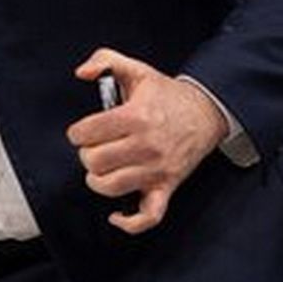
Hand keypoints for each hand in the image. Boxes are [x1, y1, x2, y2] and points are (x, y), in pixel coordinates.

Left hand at [65, 48, 227, 234]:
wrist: (205, 113)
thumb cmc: (166, 95)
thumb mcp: (137, 69)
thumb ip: (104, 60)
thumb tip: (81, 73)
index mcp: (136, 116)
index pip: (88, 132)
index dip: (77, 132)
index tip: (82, 132)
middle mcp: (146, 145)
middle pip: (95, 161)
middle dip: (87, 155)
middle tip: (94, 148)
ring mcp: (157, 169)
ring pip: (112, 187)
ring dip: (98, 180)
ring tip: (100, 170)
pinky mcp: (166, 187)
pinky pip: (148, 216)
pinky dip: (129, 221)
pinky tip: (116, 214)